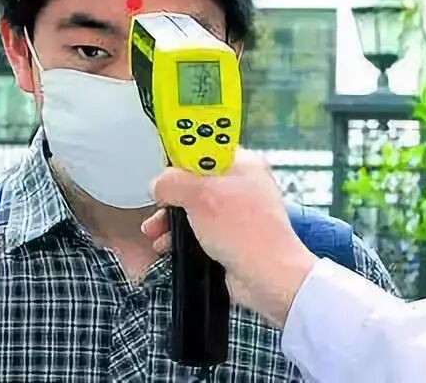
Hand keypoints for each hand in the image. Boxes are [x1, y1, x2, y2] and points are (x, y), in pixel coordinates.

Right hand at [141, 149, 317, 326]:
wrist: (269, 278)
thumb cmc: (247, 233)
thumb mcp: (201, 197)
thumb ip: (174, 183)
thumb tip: (159, 184)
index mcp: (242, 164)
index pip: (206, 147)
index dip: (182, 156)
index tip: (162, 166)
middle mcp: (242, 184)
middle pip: (196, 179)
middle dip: (171, 195)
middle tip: (158, 204)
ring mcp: (238, 211)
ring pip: (195, 207)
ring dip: (171, 219)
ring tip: (155, 232)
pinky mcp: (232, 235)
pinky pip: (200, 229)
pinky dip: (182, 235)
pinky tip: (167, 245)